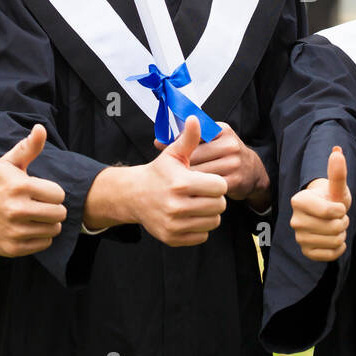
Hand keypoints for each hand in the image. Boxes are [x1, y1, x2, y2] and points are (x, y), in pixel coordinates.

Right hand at [0, 125, 67, 256]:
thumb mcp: (8, 163)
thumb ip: (28, 147)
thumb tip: (41, 128)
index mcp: (20, 187)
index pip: (59, 194)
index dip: (52, 193)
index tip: (40, 192)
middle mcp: (17, 210)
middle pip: (59, 214)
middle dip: (54, 209)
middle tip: (41, 206)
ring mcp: (14, 231)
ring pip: (54, 230)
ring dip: (48, 224)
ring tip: (35, 217)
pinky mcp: (12, 248)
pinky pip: (44, 244)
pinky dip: (40, 237)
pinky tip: (28, 228)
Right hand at [135, 117, 228, 246]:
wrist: (134, 195)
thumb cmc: (159, 172)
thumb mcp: (173, 154)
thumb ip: (188, 138)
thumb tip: (196, 118)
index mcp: (181, 183)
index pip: (220, 187)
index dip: (217, 182)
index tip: (208, 179)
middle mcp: (176, 206)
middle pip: (219, 205)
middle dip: (215, 198)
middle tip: (204, 192)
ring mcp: (174, 224)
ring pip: (214, 222)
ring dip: (210, 213)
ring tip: (198, 203)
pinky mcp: (173, 238)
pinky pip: (202, 236)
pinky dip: (200, 227)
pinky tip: (190, 216)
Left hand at [156, 121, 267, 203]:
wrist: (252, 171)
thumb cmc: (224, 155)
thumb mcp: (210, 141)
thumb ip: (185, 140)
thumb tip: (157, 142)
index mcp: (222, 130)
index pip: (192, 137)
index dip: (180, 149)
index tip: (173, 158)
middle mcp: (230, 144)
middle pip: (195, 156)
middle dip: (183, 166)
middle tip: (172, 175)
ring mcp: (234, 163)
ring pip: (201, 173)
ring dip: (189, 179)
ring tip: (180, 184)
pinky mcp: (235, 180)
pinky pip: (210, 186)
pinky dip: (199, 189)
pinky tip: (193, 191)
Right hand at [290, 146, 351, 261]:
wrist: (326, 214)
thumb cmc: (331, 197)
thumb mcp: (336, 186)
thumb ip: (337, 172)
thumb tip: (337, 151)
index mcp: (299, 201)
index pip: (329, 211)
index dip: (341, 210)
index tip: (338, 206)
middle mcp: (295, 220)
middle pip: (334, 228)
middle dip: (343, 222)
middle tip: (337, 217)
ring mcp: (299, 238)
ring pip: (334, 241)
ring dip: (342, 234)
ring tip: (335, 226)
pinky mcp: (306, 252)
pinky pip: (331, 255)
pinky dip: (339, 248)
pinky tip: (334, 239)